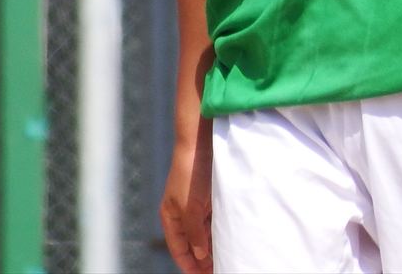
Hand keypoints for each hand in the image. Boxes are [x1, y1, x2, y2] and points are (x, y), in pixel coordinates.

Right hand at [160, 122, 213, 272]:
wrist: (200, 141)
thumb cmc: (191, 173)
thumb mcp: (191, 208)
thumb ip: (195, 234)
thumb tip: (200, 256)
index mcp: (171, 217)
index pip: (180, 250)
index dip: (191, 266)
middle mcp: (182, 213)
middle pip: (192, 244)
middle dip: (204, 259)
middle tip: (221, 268)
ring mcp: (195, 204)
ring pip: (204, 232)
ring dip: (213, 245)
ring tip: (227, 258)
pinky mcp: (208, 195)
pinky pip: (213, 220)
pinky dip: (219, 230)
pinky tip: (230, 238)